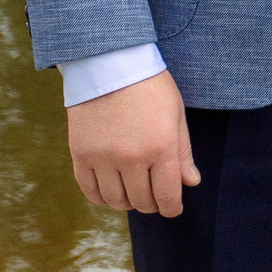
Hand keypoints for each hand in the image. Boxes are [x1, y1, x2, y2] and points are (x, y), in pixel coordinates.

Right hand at [68, 70, 198, 215]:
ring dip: (127, 202)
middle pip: (142, 201)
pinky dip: (101, 198)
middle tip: (154, 197)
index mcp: (161, 147)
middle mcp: (132, 157)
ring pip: (115, 200)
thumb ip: (183, 152)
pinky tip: (110, 192)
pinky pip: (89, 191)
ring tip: (132, 193)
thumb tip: (191, 183)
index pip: (167, 195)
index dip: (172, 208)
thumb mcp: (176, 114)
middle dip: (151, 204)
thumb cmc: (150, 86)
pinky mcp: (80, 154)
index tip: (172, 209)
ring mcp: (103, 157)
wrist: (109, 63)